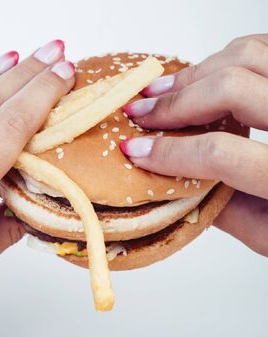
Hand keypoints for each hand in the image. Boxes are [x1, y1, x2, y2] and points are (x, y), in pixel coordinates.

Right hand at [120, 34, 267, 255]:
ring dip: (194, 73)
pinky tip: (201, 77)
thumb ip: (222, 212)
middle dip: (174, 102)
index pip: (220, 155)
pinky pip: (263, 48)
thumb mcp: (267, 235)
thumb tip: (173, 183)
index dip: (169, 152)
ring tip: (161, 90)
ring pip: (247, 55)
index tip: (135, 150)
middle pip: (232, 88)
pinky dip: (225, 57)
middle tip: (139, 112)